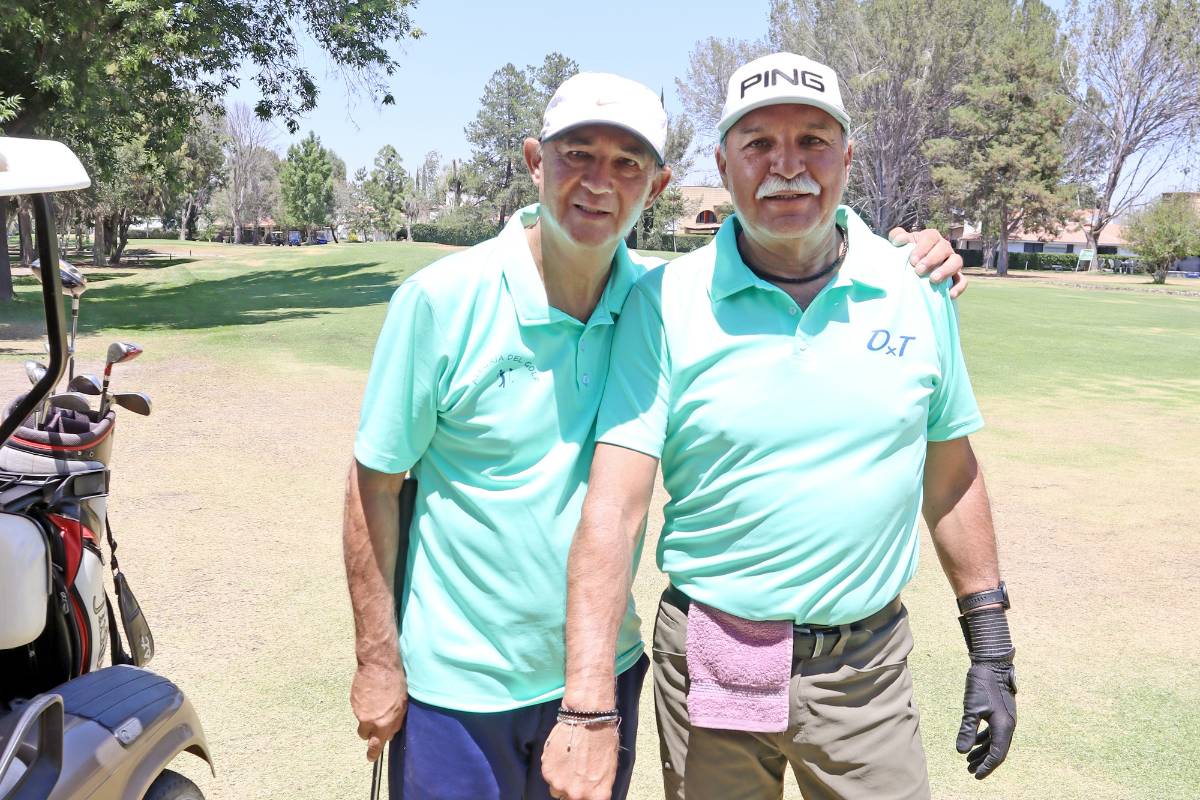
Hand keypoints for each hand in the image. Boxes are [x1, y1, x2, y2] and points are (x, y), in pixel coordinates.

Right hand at [352, 662, 407, 761]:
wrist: (379, 665)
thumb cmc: (396, 683)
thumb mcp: (402, 706)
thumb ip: (395, 722)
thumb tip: (390, 732)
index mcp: (384, 723)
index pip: (375, 746)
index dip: (373, 753)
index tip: (371, 758)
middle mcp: (369, 720)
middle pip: (365, 735)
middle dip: (369, 731)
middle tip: (376, 722)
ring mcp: (359, 711)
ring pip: (362, 719)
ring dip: (368, 714)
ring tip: (377, 699)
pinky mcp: (353, 701)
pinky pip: (358, 707)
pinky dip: (364, 703)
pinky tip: (372, 692)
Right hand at [541, 721, 619, 799]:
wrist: (587, 719)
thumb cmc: (604, 739)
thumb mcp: (610, 768)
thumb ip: (598, 786)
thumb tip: (592, 790)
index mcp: (597, 795)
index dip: (587, 794)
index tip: (585, 787)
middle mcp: (577, 794)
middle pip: (570, 799)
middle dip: (573, 788)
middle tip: (576, 772)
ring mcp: (560, 785)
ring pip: (556, 790)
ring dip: (561, 780)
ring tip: (567, 762)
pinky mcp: (547, 772)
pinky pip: (548, 776)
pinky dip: (553, 768)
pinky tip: (561, 754)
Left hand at [888, 227, 967, 298]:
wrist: (910, 268)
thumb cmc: (905, 252)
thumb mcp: (899, 242)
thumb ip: (897, 236)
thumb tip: (899, 241)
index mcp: (931, 237)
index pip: (930, 237)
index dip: (922, 248)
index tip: (912, 261)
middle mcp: (944, 247)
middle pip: (944, 248)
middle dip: (932, 260)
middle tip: (919, 271)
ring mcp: (952, 261)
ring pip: (956, 261)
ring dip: (946, 270)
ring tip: (934, 280)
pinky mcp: (956, 275)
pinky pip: (962, 280)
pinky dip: (959, 287)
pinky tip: (950, 294)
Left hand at [956, 658, 1015, 778]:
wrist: (992, 664)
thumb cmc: (981, 685)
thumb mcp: (971, 708)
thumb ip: (967, 730)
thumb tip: (961, 751)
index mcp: (1004, 726)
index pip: (997, 754)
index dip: (986, 766)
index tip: (975, 775)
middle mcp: (1008, 725)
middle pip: (997, 750)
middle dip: (983, 761)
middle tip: (969, 770)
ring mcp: (1006, 718)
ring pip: (995, 741)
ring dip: (983, 751)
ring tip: (969, 759)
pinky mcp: (1001, 712)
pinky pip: (994, 732)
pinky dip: (984, 739)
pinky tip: (974, 743)